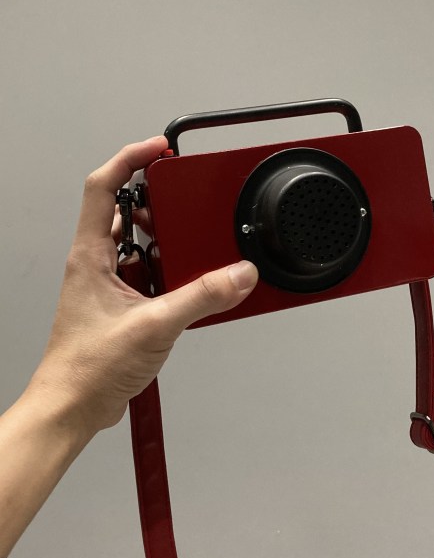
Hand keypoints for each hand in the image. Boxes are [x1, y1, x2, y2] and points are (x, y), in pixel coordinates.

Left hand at [27, 136, 257, 441]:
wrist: (73, 408)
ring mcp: (107, 285)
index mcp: (91, 255)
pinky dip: (169, 273)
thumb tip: (236, 275)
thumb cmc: (87, 369)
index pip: (103, 185)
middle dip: (156, 203)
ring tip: (189, 246)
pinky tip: (188, 286)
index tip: (159, 149)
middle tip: (184, 201)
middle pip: (124, 210)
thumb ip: (200, 298)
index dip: (130, 158)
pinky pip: (148, 275)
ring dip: (165, 242)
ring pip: (138, 244)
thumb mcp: (154, 327)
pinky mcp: (121, 306)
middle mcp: (96, 264)